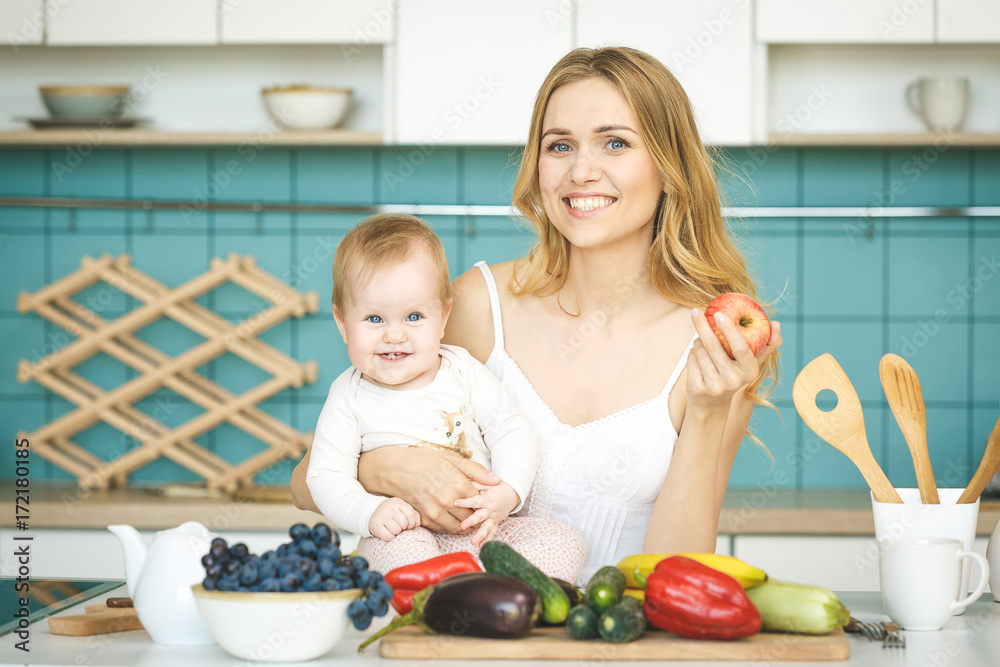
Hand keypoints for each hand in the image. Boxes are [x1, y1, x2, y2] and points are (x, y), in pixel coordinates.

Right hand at [358, 447, 500, 533]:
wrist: (394, 469)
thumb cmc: (423, 460)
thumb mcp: (451, 459)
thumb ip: (476, 471)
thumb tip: (496, 481)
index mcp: (457, 484)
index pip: (480, 501)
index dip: (484, 502)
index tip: (485, 500)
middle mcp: (447, 500)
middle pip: (471, 516)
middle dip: (476, 515)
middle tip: (478, 511)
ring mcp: (435, 511)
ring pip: (458, 526)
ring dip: (464, 524)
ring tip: (467, 517)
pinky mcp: (424, 518)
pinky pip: (443, 529)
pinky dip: (450, 526)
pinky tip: (452, 519)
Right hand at [368, 498, 420, 540]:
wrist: (373, 513)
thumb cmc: (393, 512)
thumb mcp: (403, 509)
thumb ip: (414, 515)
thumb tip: (417, 524)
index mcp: (397, 502)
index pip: (410, 513)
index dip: (412, 522)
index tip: (409, 525)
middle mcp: (389, 508)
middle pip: (404, 523)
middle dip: (403, 527)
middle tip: (398, 526)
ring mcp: (382, 516)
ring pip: (396, 530)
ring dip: (396, 532)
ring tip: (393, 528)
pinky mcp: (375, 526)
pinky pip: (388, 536)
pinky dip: (390, 537)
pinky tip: (387, 532)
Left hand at [453, 481, 519, 546]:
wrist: (512, 493)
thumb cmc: (496, 486)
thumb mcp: (486, 482)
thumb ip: (475, 483)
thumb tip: (462, 481)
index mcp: (487, 499)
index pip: (475, 500)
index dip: (465, 502)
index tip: (455, 503)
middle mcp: (490, 510)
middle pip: (480, 516)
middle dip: (471, 521)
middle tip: (463, 526)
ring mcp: (493, 518)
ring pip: (487, 527)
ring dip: (480, 535)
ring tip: (472, 542)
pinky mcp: (495, 523)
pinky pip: (492, 532)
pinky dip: (487, 539)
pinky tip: (480, 546)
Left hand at [686, 308, 781, 411]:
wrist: (713, 404)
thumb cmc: (734, 374)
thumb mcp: (751, 362)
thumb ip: (767, 343)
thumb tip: (776, 323)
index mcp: (750, 371)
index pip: (740, 347)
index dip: (729, 329)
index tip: (719, 314)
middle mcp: (733, 380)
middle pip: (713, 345)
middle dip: (703, 325)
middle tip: (697, 312)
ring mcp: (714, 386)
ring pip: (699, 350)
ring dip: (698, 341)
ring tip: (703, 344)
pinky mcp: (698, 388)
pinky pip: (691, 359)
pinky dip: (693, 353)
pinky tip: (698, 358)